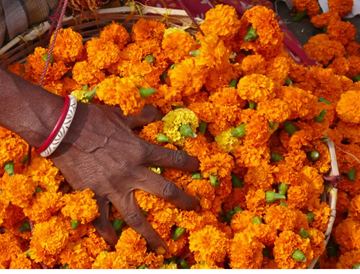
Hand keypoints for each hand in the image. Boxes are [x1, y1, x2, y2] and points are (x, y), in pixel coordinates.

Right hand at [49, 103, 199, 253]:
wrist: (62, 128)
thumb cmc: (93, 119)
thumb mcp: (121, 116)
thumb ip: (141, 117)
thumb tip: (156, 111)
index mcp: (140, 151)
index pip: (172, 159)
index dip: (188, 163)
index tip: (197, 167)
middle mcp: (131, 173)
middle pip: (164, 191)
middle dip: (183, 200)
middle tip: (194, 208)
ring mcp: (112, 187)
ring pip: (136, 216)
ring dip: (150, 234)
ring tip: (162, 248)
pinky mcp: (93, 195)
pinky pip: (101, 218)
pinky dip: (107, 232)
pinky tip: (113, 242)